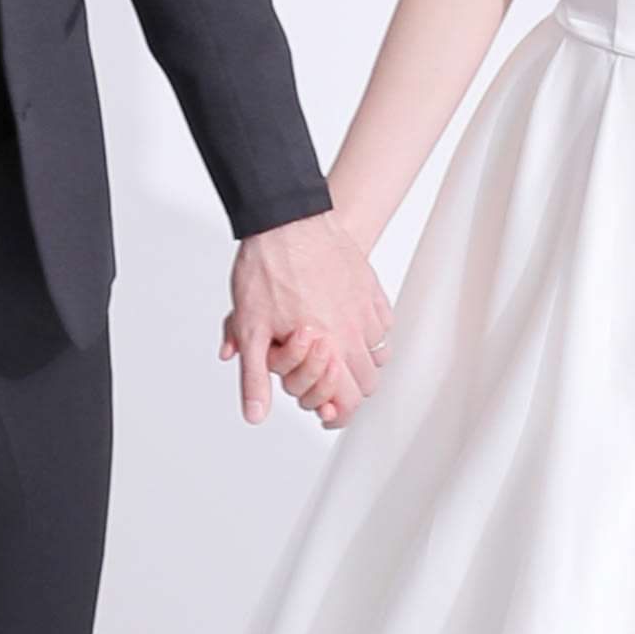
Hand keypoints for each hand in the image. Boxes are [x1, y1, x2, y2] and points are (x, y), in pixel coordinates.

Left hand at [223, 208, 389, 429]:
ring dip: (359, 358)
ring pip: (379, 354)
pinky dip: (370, 330)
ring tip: (334, 349)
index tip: (324, 408)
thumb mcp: (250, 327)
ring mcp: (365, 308)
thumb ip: (255, 376)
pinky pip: (384, 322)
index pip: (347, 400)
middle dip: (346, 386)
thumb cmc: (266, 267)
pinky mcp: (371, 287)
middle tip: (323, 375)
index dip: (336, 411)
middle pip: (367, 383)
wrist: (284, 220)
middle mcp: (352, 330)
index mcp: (326, 346)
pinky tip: (346, 321)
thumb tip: (256, 413)